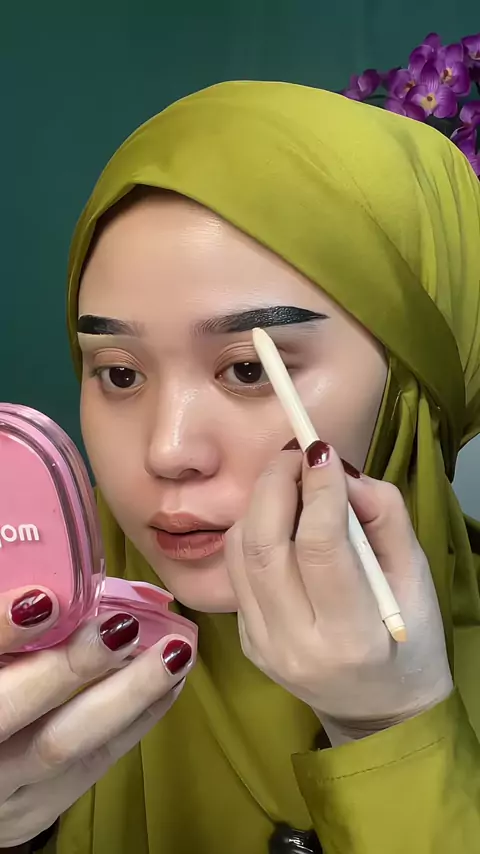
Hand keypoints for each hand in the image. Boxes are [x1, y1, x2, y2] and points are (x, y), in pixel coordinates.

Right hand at [0, 588, 193, 846]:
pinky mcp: (37, 810)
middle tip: (123, 627)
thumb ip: (9, 633)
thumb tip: (50, 585)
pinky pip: (95, 763)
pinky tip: (172, 682)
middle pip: (9, 711)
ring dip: (125, 695)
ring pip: (62, 746)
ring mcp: (2, 791)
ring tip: (173, 652)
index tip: (46, 598)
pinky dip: (137, 718)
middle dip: (70, 667)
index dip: (2, 630)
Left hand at [225, 441, 452, 745]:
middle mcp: (295, 645)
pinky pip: (237, 570)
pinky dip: (253, 530)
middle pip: (264, 545)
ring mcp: (263, 645)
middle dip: (275, 484)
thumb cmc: (409, 639)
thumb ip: (385, 517)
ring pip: (239, 552)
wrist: (379, 709)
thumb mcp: (416, 578)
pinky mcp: (246, 639)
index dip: (319, 491)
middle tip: (296, 452)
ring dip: (259, 502)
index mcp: (350, 637)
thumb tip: (339, 472)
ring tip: (288, 478)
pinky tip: (279, 517)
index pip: (320, 548)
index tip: (323, 449)